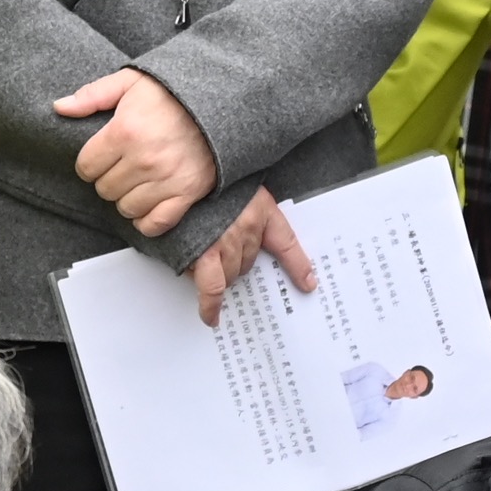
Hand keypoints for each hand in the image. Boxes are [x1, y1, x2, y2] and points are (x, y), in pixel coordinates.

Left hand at [55, 64, 219, 237]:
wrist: (221, 102)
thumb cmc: (173, 93)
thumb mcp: (130, 82)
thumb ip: (93, 95)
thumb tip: (59, 107)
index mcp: (125, 131)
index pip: (86, 167)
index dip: (89, 164)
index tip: (100, 158)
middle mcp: (143, 159)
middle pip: (104, 189)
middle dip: (107, 180)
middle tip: (121, 167)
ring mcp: (166, 179)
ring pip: (126, 208)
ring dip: (126, 199)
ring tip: (135, 183)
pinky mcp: (187, 193)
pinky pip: (156, 223)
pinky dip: (147, 221)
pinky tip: (147, 206)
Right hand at [187, 187, 321, 323]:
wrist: (182, 174)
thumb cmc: (206, 184)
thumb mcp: (239, 189)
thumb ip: (249, 212)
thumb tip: (249, 240)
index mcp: (259, 211)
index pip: (286, 243)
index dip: (298, 267)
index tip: (308, 285)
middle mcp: (246, 230)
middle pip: (248, 264)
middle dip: (236, 263)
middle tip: (219, 250)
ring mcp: (223, 243)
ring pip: (230, 275)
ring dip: (219, 273)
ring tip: (199, 253)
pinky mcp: (201, 254)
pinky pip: (211, 288)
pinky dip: (210, 305)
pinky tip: (212, 316)